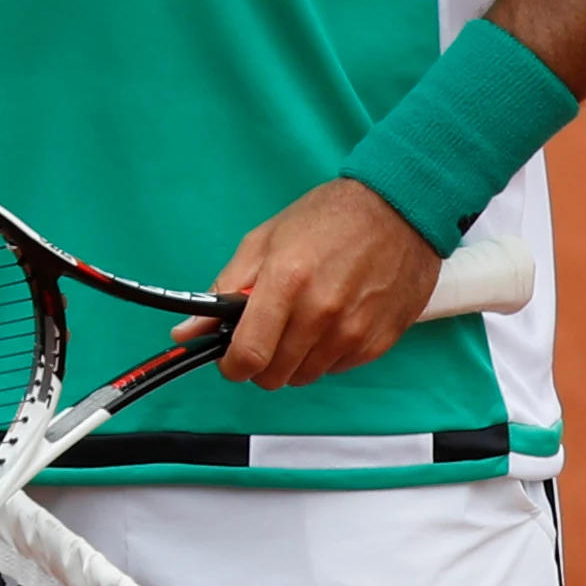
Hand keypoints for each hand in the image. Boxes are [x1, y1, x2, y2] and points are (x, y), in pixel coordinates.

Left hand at [170, 178, 441, 389]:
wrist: (399, 209)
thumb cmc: (327, 219)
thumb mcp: (264, 241)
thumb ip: (225, 288)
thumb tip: (186, 330)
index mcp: (286, 282)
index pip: (249, 354)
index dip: (232, 366)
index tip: (230, 359)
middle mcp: (321, 312)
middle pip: (275, 375)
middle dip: (260, 363)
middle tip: (264, 336)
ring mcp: (353, 331)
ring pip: (305, 376)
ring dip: (293, 360)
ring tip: (300, 323)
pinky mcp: (378, 342)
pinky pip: (337, 369)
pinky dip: (325, 355)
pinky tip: (330, 323)